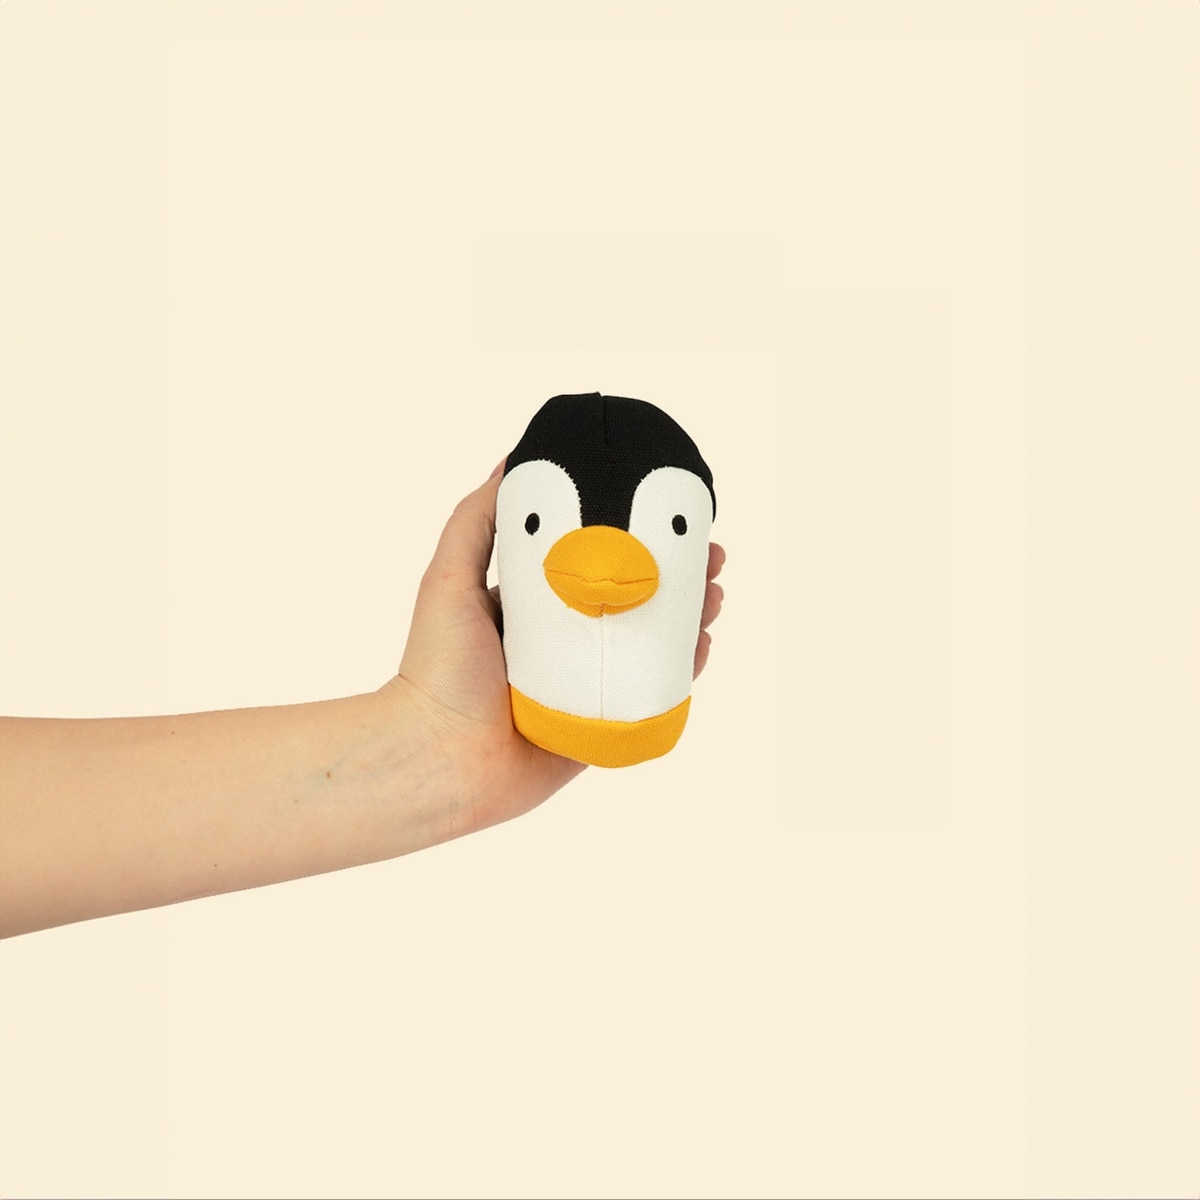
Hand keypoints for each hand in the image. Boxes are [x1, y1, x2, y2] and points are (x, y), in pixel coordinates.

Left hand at [381, 461, 725, 835]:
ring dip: (690, 619)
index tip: (669, 518)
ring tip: (714, 595)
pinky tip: (701, 645)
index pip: (598, 566)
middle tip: (710, 559)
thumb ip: (476, 521)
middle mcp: (565, 646)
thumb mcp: (449, 576)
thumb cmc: (435, 666)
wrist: (435, 755)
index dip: (636, 542)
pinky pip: (650, 696)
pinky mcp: (600, 728)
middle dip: (678, 578)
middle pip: (635, 603)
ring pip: (651, 647)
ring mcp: (586, 687)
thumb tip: (511, 459)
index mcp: (534, 611)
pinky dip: (681, 672)